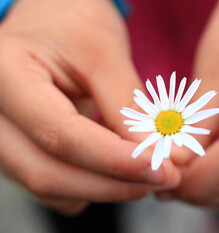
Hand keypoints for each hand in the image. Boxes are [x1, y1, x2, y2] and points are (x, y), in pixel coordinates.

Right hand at [0, 0, 179, 214]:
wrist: (49, 22)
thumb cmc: (72, 24)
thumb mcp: (105, 54)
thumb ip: (130, 108)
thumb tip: (166, 158)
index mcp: (6, 77)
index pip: (60, 135)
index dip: (115, 161)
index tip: (163, 170)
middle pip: (48, 173)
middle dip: (114, 185)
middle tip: (165, 178)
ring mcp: (2, 138)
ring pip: (51, 186)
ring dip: (106, 189)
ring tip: (148, 173)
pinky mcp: (20, 150)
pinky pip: (53, 186)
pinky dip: (91, 186)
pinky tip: (119, 169)